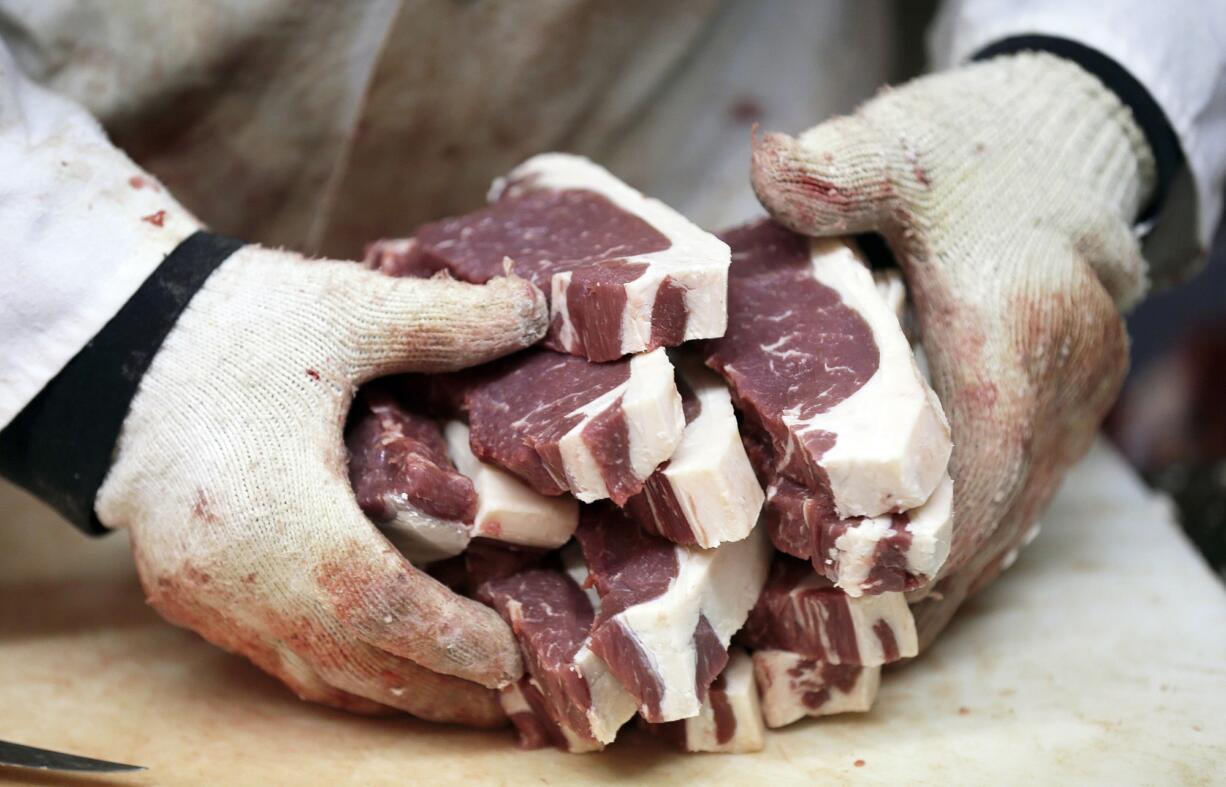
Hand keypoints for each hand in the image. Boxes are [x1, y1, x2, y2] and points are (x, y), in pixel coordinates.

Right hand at [95, 246, 546, 724]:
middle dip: (440, 689)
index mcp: (277, 512)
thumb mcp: (344, 309)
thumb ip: (445, 321)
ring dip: (392, 689)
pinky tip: (379, 660)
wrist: (113, 339)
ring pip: (312, 673)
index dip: (454, 641)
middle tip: (512, 699)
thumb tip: (536, 312)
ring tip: (462, 694)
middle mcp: (235, 577)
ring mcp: (204, 595)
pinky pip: (274, 658)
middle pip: (354, 664)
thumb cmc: (230, 326)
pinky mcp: (186, 594)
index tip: (516, 660)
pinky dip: (338, 670)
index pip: (381, 607)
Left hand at [751, 53, 1154, 645]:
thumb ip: (834, 166)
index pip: (979, 466)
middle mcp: (1060, 382)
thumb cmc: (969, 153)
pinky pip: (1024, 498)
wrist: (1062, 148)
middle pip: (995, 515)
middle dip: (916, 578)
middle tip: (826, 626)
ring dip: (943, 572)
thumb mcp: (899, 146)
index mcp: (1012, 329)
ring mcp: (1075, 403)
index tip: (847, 590)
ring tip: (856, 622)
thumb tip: (767, 164)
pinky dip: (969, 539)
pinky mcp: (1069, 410)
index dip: (919, 540)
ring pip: (1014, 518)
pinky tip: (912, 573)